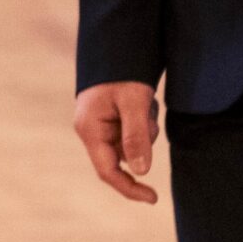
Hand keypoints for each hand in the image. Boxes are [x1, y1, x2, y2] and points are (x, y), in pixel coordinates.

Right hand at [74, 81, 159, 204]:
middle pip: (121, 159)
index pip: (107, 171)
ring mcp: (100, 124)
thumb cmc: (123, 71)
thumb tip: (142, 172)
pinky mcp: (110, 118)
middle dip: (142, 146)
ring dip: (145, 131)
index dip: (129, 188)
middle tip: (149, 118)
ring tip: (147, 103)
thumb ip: (137, 136)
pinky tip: (144, 101)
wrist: (118, 43)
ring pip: (130, 146)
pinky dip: (143, 123)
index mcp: (89, 128)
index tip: (154, 198)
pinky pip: (132, 132)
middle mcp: (91, 129)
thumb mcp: (134, 102)